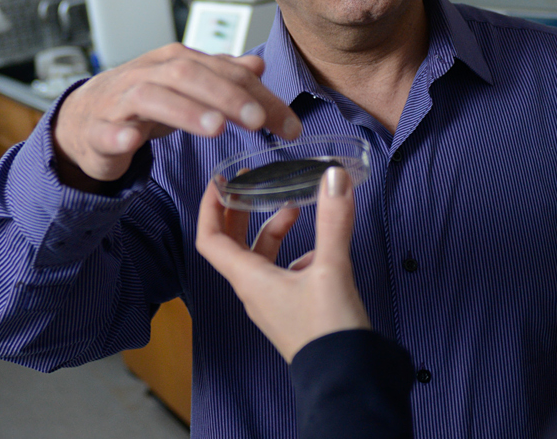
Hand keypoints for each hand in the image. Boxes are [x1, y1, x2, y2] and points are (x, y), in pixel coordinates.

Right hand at [52, 43, 300, 184]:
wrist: (83, 117)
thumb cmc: (139, 102)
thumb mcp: (184, 86)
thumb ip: (221, 76)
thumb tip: (257, 65)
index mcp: (174, 62)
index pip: (222, 71)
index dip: (258, 95)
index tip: (288, 124)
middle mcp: (148, 74)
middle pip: (189, 76)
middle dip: (227, 96)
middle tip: (258, 120)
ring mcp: (119, 101)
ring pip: (151, 98)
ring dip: (185, 111)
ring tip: (215, 127)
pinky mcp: (97, 130)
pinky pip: (106, 130)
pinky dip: (118, 133)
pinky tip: (133, 140)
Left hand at [195, 166, 370, 362]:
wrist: (346, 380)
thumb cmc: (328, 332)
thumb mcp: (332, 269)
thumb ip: (333, 221)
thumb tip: (333, 177)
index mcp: (249, 279)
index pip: (210, 239)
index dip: (210, 207)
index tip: (220, 181)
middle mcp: (253, 291)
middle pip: (232, 245)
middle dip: (240, 211)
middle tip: (251, 183)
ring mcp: (271, 303)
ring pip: (260, 258)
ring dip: (272, 230)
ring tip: (295, 210)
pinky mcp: (291, 311)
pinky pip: (283, 275)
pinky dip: (295, 254)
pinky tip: (319, 250)